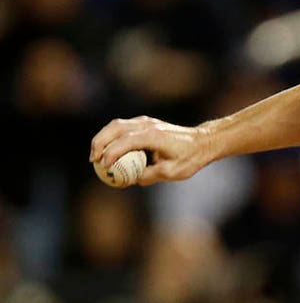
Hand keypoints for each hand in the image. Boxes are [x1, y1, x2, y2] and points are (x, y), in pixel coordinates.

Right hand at [90, 116, 211, 185]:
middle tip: (93, 160)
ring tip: (96, 156)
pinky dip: (111, 137)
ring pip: (116, 125)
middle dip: (99, 143)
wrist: (203, 141)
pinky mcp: (145, 123)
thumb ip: (151, 176)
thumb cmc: (190, 158)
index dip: (111, 153)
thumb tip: (132, 180)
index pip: (126, 142)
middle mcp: (148, 125)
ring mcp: (146, 122)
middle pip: (115, 128)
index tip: (103, 166)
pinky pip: (123, 127)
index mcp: (154, 136)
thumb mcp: (173, 172)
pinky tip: (107, 150)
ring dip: (103, 138)